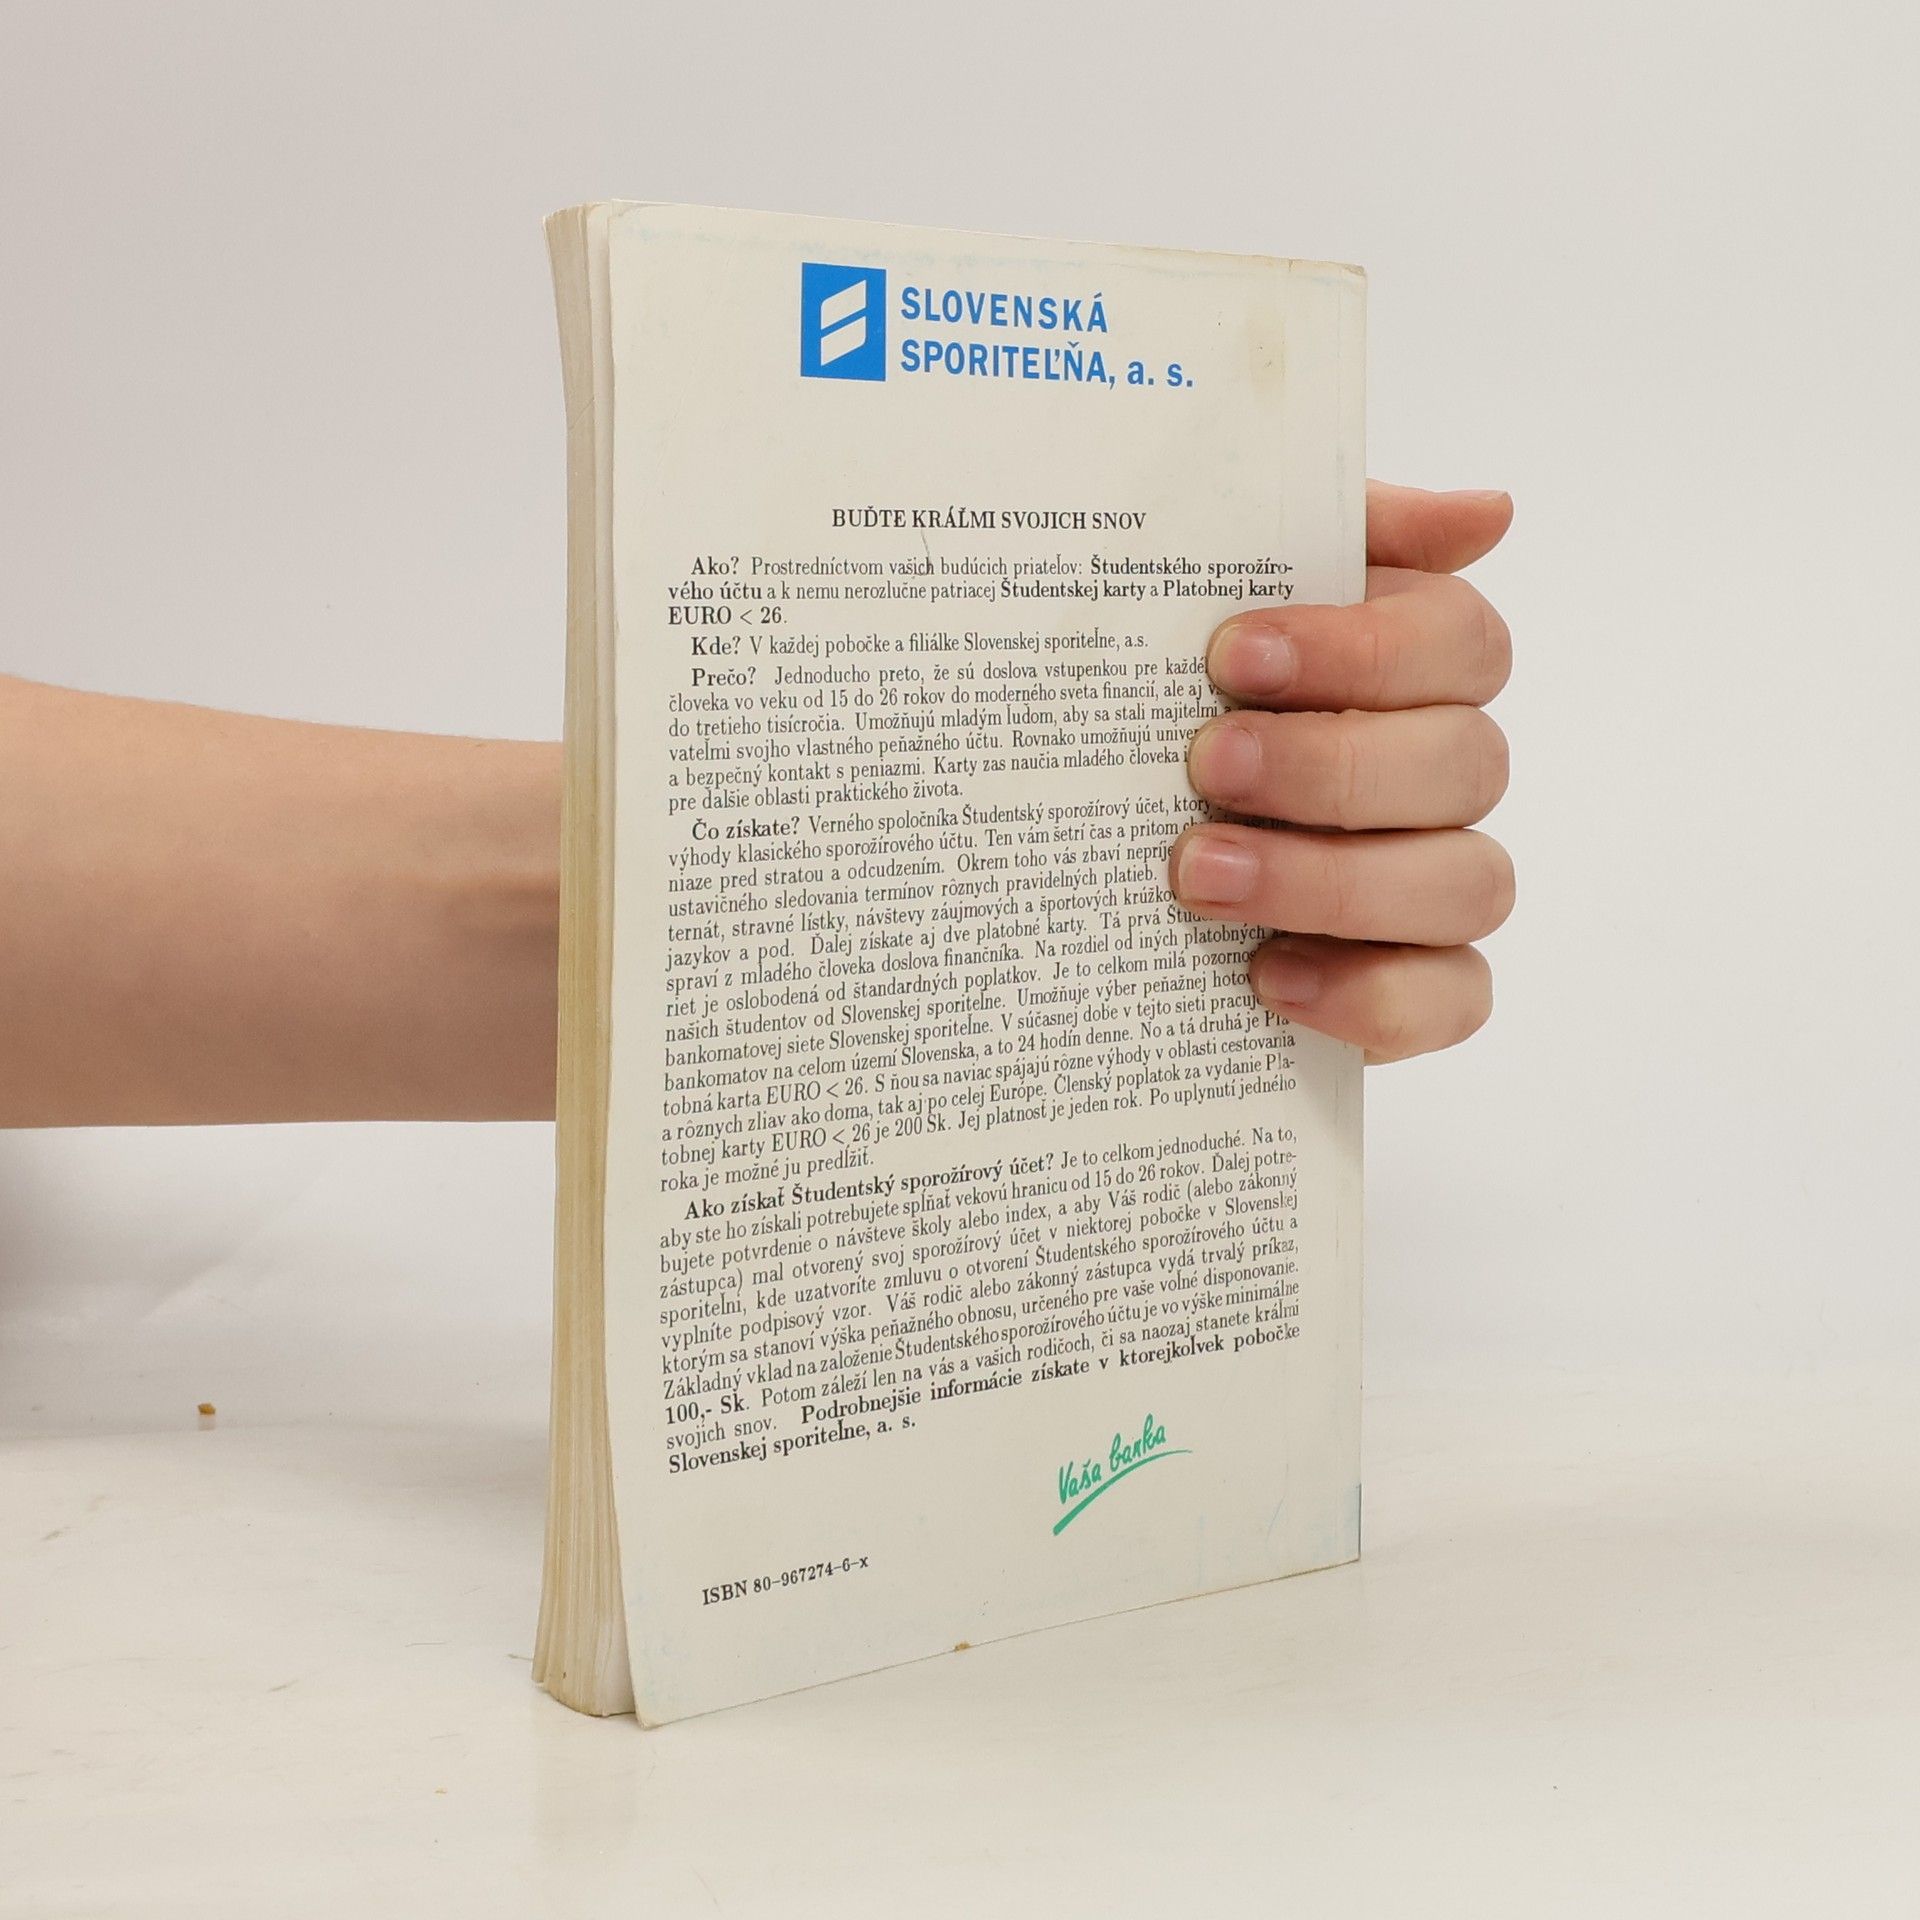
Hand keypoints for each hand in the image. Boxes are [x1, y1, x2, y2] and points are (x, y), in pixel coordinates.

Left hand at [1170, 481, 1514, 1062]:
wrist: (1089, 868)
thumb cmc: (1170, 713)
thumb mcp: (1209, 600)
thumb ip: (1333, 536)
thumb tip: (1487, 512)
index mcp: (1409, 673)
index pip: (1459, 643)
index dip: (1361, 648)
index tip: (1231, 652)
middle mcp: (1440, 777)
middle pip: (1466, 763)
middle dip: (1330, 765)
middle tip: (1205, 764)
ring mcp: (1436, 887)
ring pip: (1468, 883)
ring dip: (1333, 879)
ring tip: (1198, 875)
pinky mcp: (1415, 991)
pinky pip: (1452, 999)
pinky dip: (1370, 993)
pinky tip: (1268, 976)